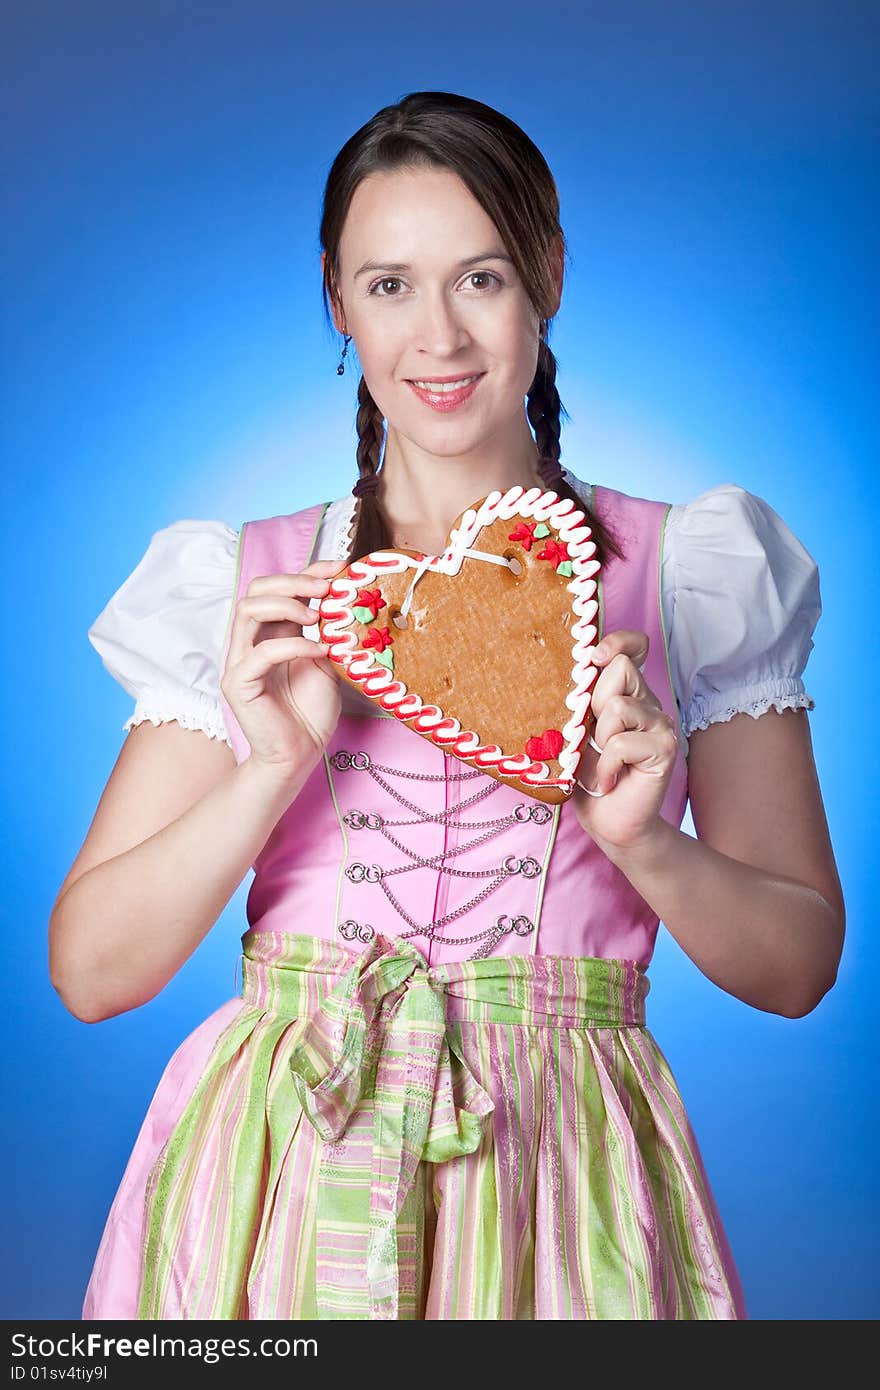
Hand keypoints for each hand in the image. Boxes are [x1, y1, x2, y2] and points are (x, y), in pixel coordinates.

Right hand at [220, 558, 347, 782]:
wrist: (299, 756)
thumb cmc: (311, 713)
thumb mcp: (327, 662)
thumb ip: (327, 632)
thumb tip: (345, 597)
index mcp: (271, 633)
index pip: (278, 588)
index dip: (308, 571)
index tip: (340, 568)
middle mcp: (250, 642)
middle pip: (256, 589)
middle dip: (294, 581)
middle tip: (327, 587)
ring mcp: (239, 661)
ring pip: (247, 610)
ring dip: (286, 604)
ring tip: (317, 616)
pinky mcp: (237, 684)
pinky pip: (259, 652)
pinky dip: (292, 645)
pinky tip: (319, 650)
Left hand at [573, 629, 679, 855]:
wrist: (610, 823)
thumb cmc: (588, 778)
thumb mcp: (576, 733)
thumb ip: (581, 703)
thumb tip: (569, 676)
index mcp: (628, 694)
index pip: (633, 647)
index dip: (617, 641)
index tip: (594, 656)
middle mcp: (649, 703)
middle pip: (619, 669)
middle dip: (594, 704)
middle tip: (592, 740)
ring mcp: (661, 724)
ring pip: (617, 706)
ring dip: (598, 742)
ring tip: (601, 764)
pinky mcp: (665, 749)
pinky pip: (621, 743)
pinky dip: (605, 767)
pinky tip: (609, 781)